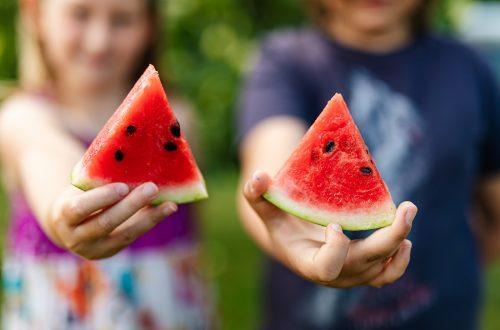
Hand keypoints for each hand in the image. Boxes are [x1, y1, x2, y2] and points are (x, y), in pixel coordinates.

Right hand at [49, 182, 176, 258]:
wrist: (66, 224)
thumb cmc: (78, 195)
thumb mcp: (80, 187)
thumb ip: (97, 177)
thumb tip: (129, 154)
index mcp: (63, 215)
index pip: (81, 208)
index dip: (102, 198)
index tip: (123, 187)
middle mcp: (76, 237)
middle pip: (106, 223)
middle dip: (131, 205)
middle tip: (152, 188)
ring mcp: (94, 249)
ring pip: (125, 234)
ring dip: (149, 218)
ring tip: (169, 205)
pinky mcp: (110, 252)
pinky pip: (132, 236)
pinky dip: (150, 222)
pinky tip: (166, 209)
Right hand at [243, 171, 416, 287]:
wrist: (295, 244)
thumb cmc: (281, 224)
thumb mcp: (266, 210)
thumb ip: (257, 195)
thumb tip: (258, 177)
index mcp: (308, 263)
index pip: (326, 268)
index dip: (335, 249)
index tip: (334, 224)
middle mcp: (334, 276)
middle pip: (366, 264)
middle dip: (390, 238)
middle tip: (407, 208)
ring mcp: (352, 276)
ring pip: (384, 271)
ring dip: (399, 245)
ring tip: (406, 215)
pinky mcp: (365, 272)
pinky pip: (388, 274)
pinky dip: (400, 258)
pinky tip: (405, 238)